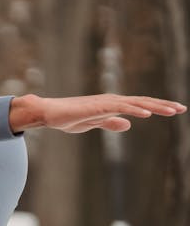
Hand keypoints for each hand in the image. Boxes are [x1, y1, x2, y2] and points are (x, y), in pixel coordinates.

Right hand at [9, 94, 186, 133]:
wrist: (47, 113)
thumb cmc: (66, 118)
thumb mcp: (92, 123)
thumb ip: (109, 123)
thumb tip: (128, 124)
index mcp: (111, 105)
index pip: (139, 105)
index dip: (157, 107)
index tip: (175, 110)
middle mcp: (111, 100)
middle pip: (142, 101)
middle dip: (162, 105)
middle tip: (182, 108)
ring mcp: (105, 102)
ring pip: (135, 103)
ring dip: (155, 106)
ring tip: (172, 110)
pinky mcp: (97, 106)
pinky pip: (120, 107)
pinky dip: (135, 109)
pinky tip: (148, 114)